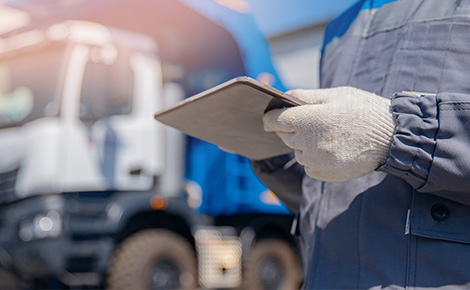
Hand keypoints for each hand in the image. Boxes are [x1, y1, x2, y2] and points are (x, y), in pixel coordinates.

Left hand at [263, 87, 394, 181]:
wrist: (391, 138)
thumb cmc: (362, 111)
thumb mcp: (335, 95)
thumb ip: (305, 96)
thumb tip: (281, 98)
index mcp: (311, 119)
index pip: (275, 120)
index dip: (271, 117)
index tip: (270, 117)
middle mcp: (309, 142)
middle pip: (285, 136)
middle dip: (292, 128)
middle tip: (312, 123)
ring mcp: (316, 160)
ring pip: (297, 151)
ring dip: (305, 144)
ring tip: (329, 136)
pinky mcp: (324, 174)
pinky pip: (308, 166)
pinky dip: (314, 159)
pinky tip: (333, 150)